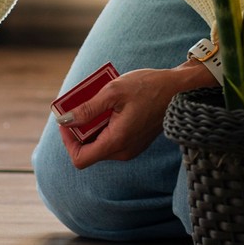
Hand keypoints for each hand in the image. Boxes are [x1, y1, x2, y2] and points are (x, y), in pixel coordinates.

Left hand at [59, 63, 209, 168]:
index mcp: (117, 141)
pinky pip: (111, 138)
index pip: (80, 158)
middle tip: (81, 102)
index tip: (68, 119)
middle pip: (88, 149)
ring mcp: (130, 148)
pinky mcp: (134, 142)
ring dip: (92, 124)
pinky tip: (111, 105)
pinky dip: (104, 124)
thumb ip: (87, 108)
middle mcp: (123, 151)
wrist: (179, 89)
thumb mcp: (113, 91)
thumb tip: (64, 120)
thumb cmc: (148, 87)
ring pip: (99, 142)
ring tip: (98, 100)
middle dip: (80, 127)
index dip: (68, 141)